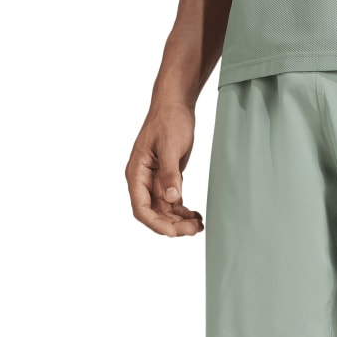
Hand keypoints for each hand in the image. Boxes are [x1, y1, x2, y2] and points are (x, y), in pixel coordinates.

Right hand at [125, 98, 203, 236]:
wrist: (176, 104)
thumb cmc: (169, 120)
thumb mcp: (170, 146)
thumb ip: (170, 173)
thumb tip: (172, 198)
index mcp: (136, 172)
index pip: (141, 207)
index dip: (155, 223)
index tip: (173, 232)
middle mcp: (143, 180)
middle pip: (154, 214)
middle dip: (173, 225)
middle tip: (194, 229)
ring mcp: (155, 181)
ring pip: (165, 211)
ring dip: (180, 221)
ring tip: (199, 225)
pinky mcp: (167, 179)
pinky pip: (173, 203)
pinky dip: (184, 212)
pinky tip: (197, 216)